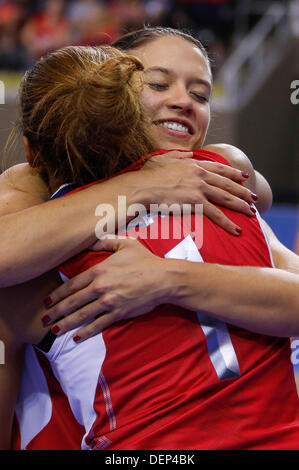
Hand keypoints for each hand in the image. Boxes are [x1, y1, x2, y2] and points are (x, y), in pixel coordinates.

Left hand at [42, 237, 170, 341]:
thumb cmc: (145, 260)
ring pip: (82, 315)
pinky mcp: (118, 313)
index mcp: (99, 271)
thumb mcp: (125, 244)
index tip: (48, 301)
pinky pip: (98, 325)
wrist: (163, 278)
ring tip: (55, 330)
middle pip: (72, 302)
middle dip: (56, 312)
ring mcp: (108, 302)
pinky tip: (77, 338)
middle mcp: (100, 287)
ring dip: (66, 324)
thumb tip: (90, 241)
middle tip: (44, 319)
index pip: (72, 285)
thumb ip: (105, 242)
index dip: (58, 294)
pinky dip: (86, 332)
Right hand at [139, 151, 256, 235]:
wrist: (142, 187)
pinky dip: (228, 223)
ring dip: (241, 206)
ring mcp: (199, 189)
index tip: (242, 177)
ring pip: (226, 198)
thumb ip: (178, 156)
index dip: (232, 174)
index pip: (219, 169)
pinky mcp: (196, 203)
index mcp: (193, 164)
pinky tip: (237, 230)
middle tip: (254, 197)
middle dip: (243, 191)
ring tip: (252, 213)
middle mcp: (200, 175)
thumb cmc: (148, 175)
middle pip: (227, 184)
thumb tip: (188, 154)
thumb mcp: (163, 159)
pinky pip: (217, 214)